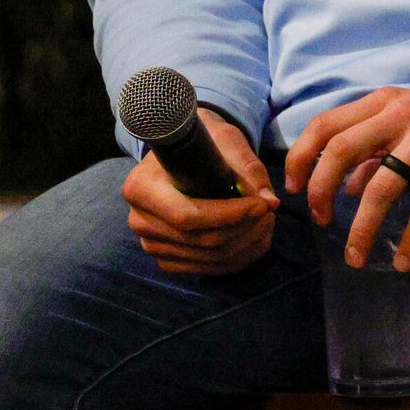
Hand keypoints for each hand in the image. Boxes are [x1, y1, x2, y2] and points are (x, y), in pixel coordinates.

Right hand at [121, 107, 279, 276]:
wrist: (185, 152)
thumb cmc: (205, 142)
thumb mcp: (227, 141)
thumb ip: (248, 170)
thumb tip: (270, 202)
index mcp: (142, 187)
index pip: (188, 216)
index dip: (230, 216)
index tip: (262, 205)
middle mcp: (139, 219)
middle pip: (201, 240)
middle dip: (245, 229)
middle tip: (270, 210)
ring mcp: (150, 242)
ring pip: (208, 257)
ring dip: (247, 243)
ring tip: (267, 219)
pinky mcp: (166, 257)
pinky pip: (206, 268)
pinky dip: (238, 257)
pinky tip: (255, 237)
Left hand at [285, 84, 409, 272]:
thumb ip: (379, 149)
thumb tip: (347, 186)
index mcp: (387, 101)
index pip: (325, 124)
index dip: (300, 158)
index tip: (293, 189)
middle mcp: (404, 112)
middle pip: (341, 152)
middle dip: (320, 193)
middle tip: (320, 222)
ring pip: (379, 187)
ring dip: (362, 229)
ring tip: (355, 257)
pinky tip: (402, 259)